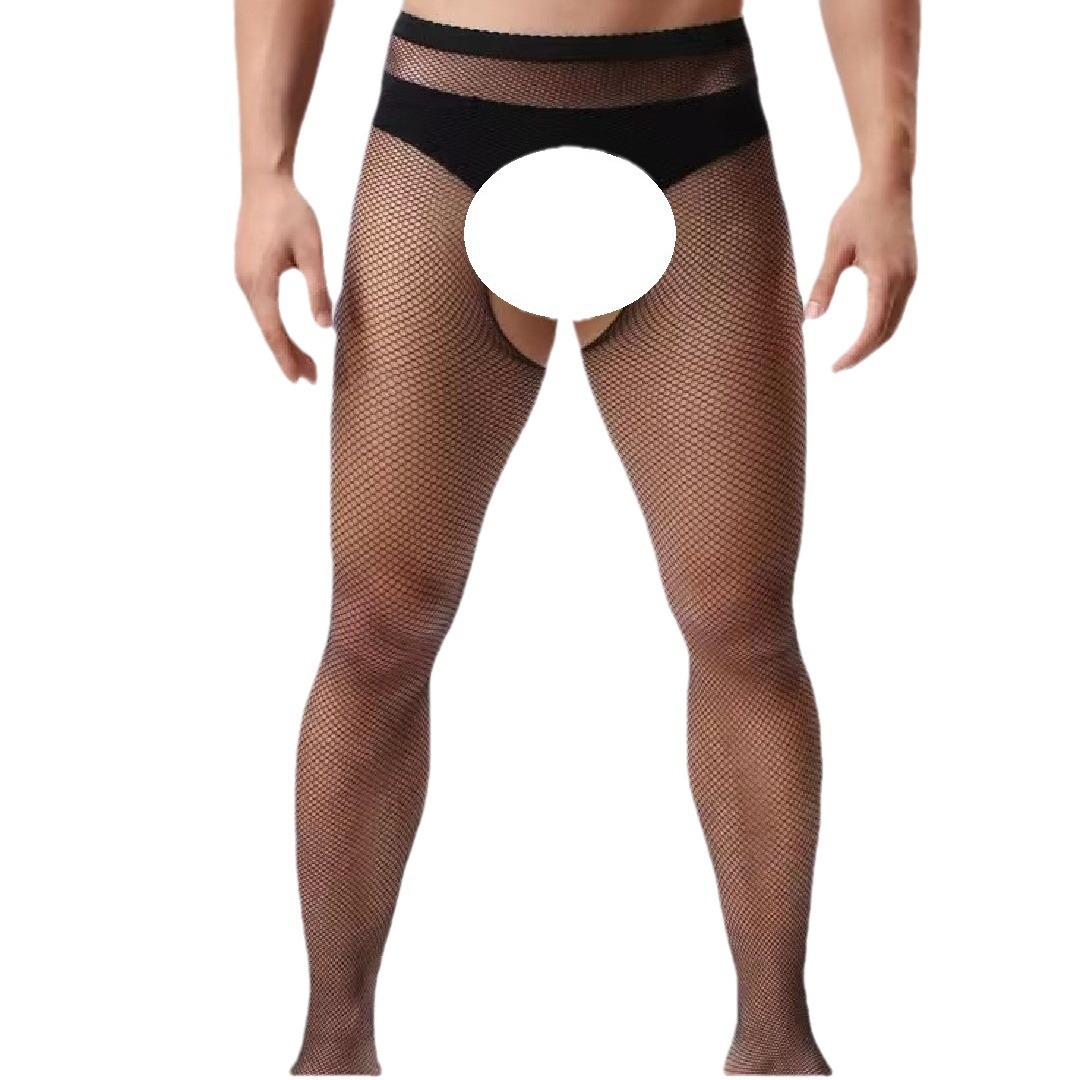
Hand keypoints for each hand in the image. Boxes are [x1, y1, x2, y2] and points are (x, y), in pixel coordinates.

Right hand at [235, 176, 332, 382]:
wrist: (264, 181)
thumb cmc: (291, 212)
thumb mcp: (312, 251)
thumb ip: (318, 289)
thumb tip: (324, 327)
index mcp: (260, 281)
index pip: (274, 331)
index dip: (288, 357)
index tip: (302, 380)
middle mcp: (245, 282)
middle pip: (267, 330)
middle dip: (289, 356)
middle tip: (311, 378)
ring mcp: (242, 276)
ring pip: (263, 320)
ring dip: (282, 342)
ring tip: (305, 362)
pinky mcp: (245, 269)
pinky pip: (260, 307)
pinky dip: (273, 325)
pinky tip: (286, 335)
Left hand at [805, 178, 916, 371]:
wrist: (889, 183)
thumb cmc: (858, 211)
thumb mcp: (835, 248)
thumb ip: (823, 284)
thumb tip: (810, 319)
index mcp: (885, 277)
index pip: (872, 329)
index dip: (855, 353)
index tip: (836, 367)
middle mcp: (904, 280)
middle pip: (886, 331)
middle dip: (863, 353)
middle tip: (838, 366)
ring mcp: (911, 276)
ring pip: (895, 321)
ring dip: (874, 341)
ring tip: (849, 354)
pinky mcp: (910, 271)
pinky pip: (898, 307)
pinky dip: (882, 325)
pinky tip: (865, 330)